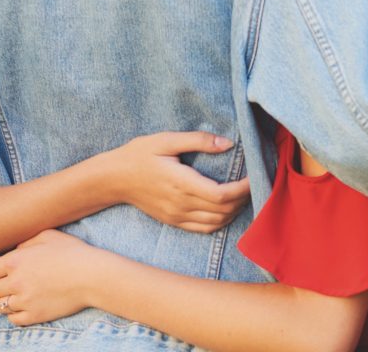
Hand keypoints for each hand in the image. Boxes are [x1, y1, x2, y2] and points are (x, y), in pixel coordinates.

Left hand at [0, 230, 112, 325]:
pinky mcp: (35, 315)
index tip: (2, 271)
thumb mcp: (48, 236)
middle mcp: (16, 282)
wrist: (92, 276)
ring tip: (14, 297)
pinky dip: (15, 314)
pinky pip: (13, 319)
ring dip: (4, 301)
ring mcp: (25, 301)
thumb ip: (26, 242)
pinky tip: (24, 307)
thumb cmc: (73, 252)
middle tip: (11, 284)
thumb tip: (16, 250)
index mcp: (15, 261)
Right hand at [90, 132, 250, 233]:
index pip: (222, 194)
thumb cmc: (138, 155)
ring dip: (235, 210)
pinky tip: (227, 208)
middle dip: (244, 198)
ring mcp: (177, 216)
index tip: (254, 176)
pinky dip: (221, 221)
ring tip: (243, 193)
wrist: (113, 179)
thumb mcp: (165, 140)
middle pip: (223, 209)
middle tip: (254, 181)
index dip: (243, 189)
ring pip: (217, 222)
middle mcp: (181, 204)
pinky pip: (204, 228)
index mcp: (181, 183)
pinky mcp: (174, 221)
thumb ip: (198, 140)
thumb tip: (227, 143)